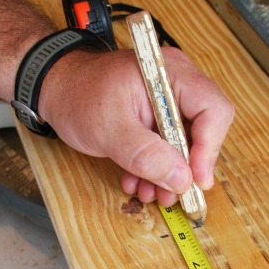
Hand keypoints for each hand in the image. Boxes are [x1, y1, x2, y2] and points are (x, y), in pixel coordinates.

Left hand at [38, 47, 233, 206]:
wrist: (56, 90)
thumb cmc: (77, 95)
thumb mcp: (109, 129)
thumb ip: (145, 154)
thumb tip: (180, 178)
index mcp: (169, 74)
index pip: (213, 110)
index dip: (209, 148)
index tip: (194, 179)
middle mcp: (176, 84)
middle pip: (206, 129)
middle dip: (187, 167)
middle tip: (172, 194)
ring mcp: (168, 102)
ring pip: (187, 144)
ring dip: (170, 174)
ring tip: (149, 193)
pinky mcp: (159, 118)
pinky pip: (170, 147)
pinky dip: (156, 168)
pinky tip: (138, 181)